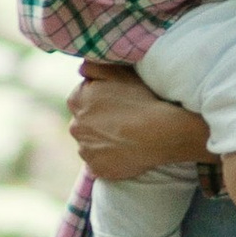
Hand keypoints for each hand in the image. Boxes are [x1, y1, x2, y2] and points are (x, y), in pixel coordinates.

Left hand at [68, 62, 209, 179]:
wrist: (160, 133)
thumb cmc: (142, 100)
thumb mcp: (120, 73)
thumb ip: (94, 67)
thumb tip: (80, 70)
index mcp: (76, 100)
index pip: (80, 98)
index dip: (99, 99)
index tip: (116, 102)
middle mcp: (75, 126)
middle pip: (83, 122)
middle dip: (97, 121)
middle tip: (122, 121)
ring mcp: (85, 150)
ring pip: (89, 144)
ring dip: (101, 141)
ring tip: (125, 138)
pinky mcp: (96, 169)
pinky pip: (98, 163)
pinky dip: (108, 159)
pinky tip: (125, 152)